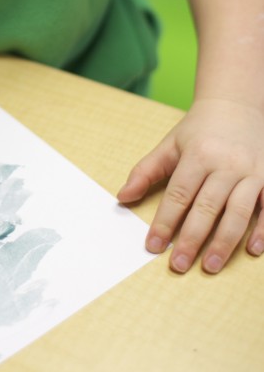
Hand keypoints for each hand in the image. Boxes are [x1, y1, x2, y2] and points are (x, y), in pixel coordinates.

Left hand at [117, 97, 263, 272]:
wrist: (236, 104)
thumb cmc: (199, 130)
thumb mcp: (169, 145)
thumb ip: (145, 171)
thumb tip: (122, 197)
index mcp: (198, 155)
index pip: (179, 194)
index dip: (165, 222)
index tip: (153, 245)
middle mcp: (226, 164)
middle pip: (207, 207)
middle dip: (191, 239)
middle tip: (178, 265)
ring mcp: (252, 172)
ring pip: (238, 212)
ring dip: (224, 242)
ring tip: (209, 266)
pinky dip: (263, 230)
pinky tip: (252, 251)